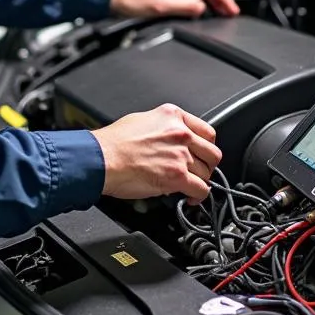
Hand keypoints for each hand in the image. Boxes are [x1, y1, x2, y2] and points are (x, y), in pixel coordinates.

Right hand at [91, 104, 222, 203]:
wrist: (102, 158)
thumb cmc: (113, 142)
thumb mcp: (142, 120)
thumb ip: (163, 127)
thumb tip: (168, 139)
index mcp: (172, 116)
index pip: (206, 131)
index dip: (206, 146)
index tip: (202, 154)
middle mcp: (180, 133)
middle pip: (211, 153)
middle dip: (207, 165)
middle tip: (199, 171)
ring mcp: (180, 155)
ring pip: (206, 172)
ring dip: (199, 181)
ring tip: (189, 185)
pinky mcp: (177, 176)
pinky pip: (201, 190)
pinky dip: (198, 197)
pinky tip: (191, 198)